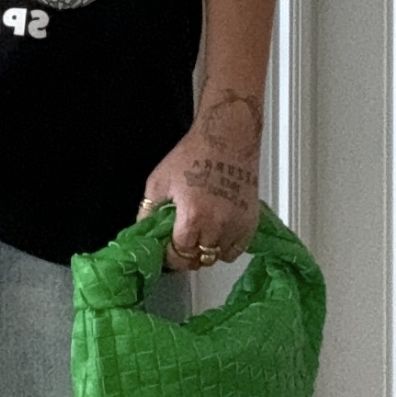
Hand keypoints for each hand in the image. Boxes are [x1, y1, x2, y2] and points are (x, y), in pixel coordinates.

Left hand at [137, 89, 262, 270]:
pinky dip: (225, 246)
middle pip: (199, 259)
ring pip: (218, 257)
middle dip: (186, 254)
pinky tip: (216, 232)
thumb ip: (149, 210)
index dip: (169, 255)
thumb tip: (143, 231)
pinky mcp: (251, 222)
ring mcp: (237, 226)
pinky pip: (237, 249)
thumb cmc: (194, 154)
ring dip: (206, 251)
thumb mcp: (159, 180)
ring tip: (199, 234)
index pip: (179, 255)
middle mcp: (217, 226)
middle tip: (179, 243)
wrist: (226, 137)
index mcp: (193, 217)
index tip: (165, 250)